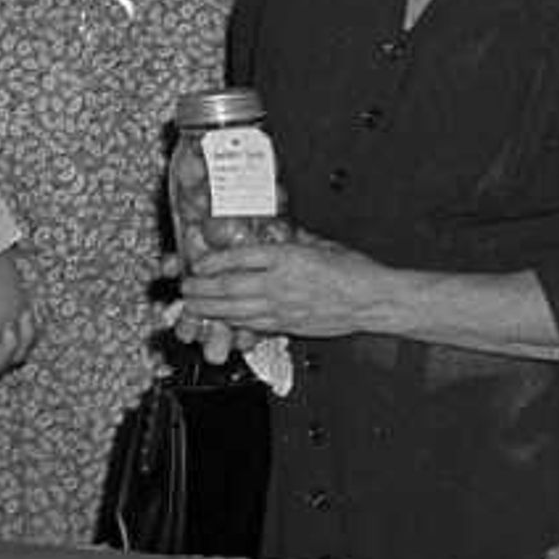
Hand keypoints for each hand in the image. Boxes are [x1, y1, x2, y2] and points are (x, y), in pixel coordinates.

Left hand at [178, 232, 380, 342]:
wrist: (374, 300)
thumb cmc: (354, 271)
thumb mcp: (321, 245)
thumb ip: (295, 240)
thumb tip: (277, 233)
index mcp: (288, 257)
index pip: (241, 258)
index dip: (215, 261)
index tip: (199, 262)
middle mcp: (281, 283)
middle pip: (231, 287)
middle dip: (203, 289)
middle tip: (184, 287)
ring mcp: (284, 307)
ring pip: (237, 310)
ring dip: (210, 309)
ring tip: (192, 306)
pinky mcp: (290, 325)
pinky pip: (254, 326)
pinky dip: (234, 323)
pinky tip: (222, 321)